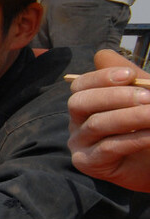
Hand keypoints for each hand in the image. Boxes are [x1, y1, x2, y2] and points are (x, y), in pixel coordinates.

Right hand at [68, 49, 149, 192]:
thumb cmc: (145, 128)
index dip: (102, 77)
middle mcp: (76, 123)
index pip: (81, 85)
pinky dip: (134, 138)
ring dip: (131, 116)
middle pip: (80, 102)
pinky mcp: (88, 163)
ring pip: (97, 124)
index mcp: (85, 104)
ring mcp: (80, 144)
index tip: (129, 75)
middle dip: (114, 96)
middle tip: (147, 97)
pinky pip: (108, 147)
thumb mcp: (140, 98)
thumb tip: (103, 54)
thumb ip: (127, 78)